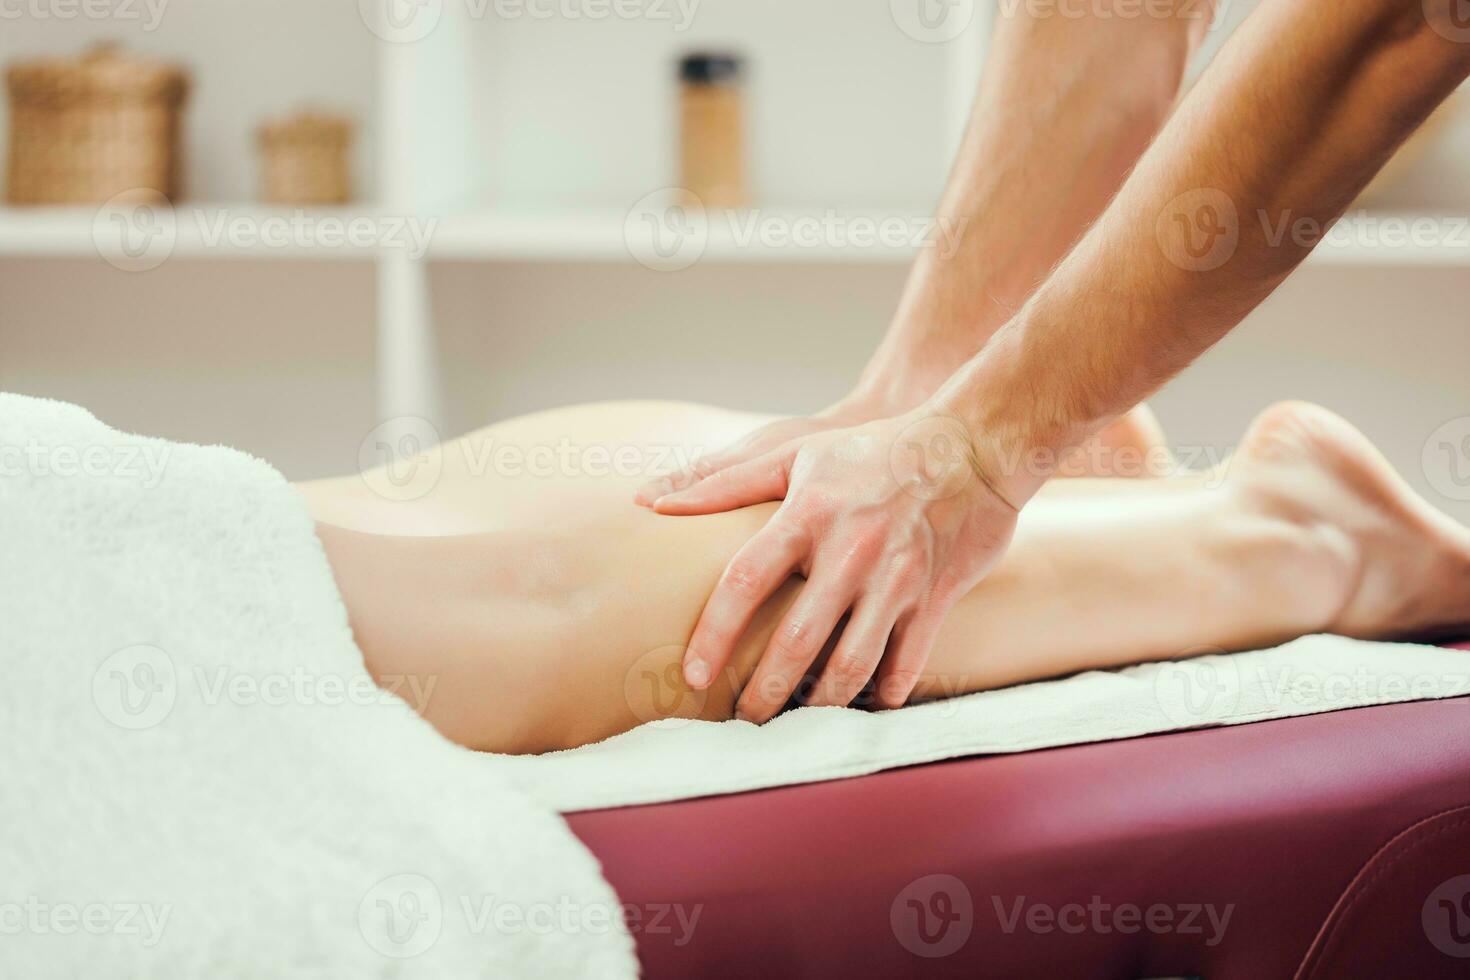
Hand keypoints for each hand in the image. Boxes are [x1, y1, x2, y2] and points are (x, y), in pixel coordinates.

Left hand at [641, 410, 1020, 721]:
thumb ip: (722, 482)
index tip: (694, 674)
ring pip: (852, 665)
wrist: (973, 444)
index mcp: (809, 514)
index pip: (746, 581)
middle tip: (744, 721)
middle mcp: (852, 550)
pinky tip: (862, 708)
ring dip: (820, 704)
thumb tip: (648, 502)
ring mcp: (898, 577)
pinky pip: (907, 663)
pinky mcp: (937, 596)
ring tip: (797, 721)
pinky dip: (883, 695)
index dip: (715, 633)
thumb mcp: (795, 453)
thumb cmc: (871, 450)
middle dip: (764, 692)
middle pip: (797, 641)